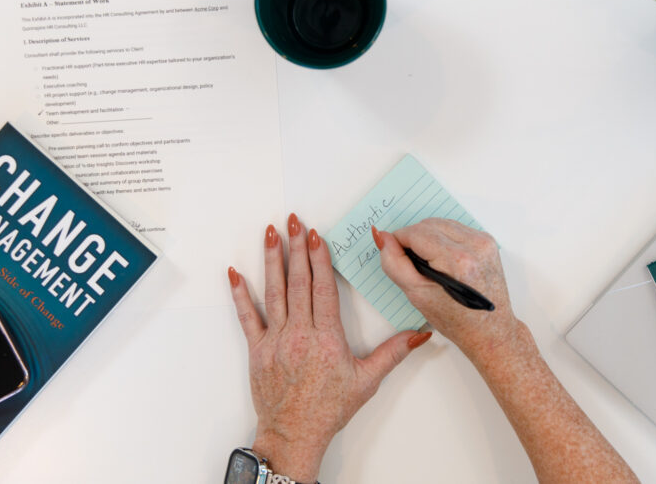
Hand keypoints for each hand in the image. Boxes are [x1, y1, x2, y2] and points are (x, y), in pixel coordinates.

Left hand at [229, 213, 431, 481]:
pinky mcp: (256, 350)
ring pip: (273, 292)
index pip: (322, 289)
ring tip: (272, 233)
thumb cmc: (329, 409)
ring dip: (272, 260)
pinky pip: (246, 316)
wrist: (294, 435)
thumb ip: (394, 353)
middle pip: (297, 282)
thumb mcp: (367, 381)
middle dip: (296, 248)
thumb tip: (421, 334)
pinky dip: (239, 293)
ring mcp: (275, 341)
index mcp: (326, 338)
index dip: (318, 259)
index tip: (316, 235)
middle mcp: (299, 334)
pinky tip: (234, 272)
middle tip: (293, 221)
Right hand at [375, 218, 518, 360]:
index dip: (399, 241)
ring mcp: (484, 242)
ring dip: (429, 237)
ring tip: (428, 262)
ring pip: (442, 223)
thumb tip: (382, 237)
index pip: (416, 233)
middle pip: (429, 224)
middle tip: (412, 263)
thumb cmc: (456, 319)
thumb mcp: (416, 294)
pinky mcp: (488, 242)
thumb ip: (395, 263)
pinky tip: (443, 258)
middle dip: (414, 239)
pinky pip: (456, 228)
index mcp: (457, 260)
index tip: (396, 255)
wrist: (489, 331)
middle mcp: (474, 246)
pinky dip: (443, 238)